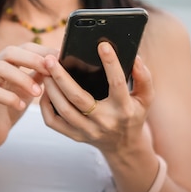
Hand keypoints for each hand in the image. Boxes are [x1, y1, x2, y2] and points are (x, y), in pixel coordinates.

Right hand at [0, 43, 56, 151]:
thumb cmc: (11, 106)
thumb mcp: (30, 88)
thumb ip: (40, 75)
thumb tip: (59, 63)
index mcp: (6, 64)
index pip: (24, 47)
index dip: (42, 50)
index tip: (60, 58)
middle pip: (9, 52)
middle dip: (32, 59)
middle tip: (50, 71)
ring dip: (22, 78)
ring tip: (38, 92)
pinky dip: (9, 98)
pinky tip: (21, 106)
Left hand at [40, 41, 154, 154]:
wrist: (124, 146)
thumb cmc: (133, 114)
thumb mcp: (145, 98)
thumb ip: (144, 77)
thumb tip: (135, 58)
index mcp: (124, 109)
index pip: (117, 83)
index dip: (111, 63)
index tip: (103, 45)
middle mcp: (105, 121)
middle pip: (78, 98)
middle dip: (62, 77)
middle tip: (50, 59)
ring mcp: (88, 131)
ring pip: (63, 109)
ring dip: (50, 89)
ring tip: (44, 70)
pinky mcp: (75, 136)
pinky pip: (53, 122)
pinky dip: (45, 105)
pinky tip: (46, 90)